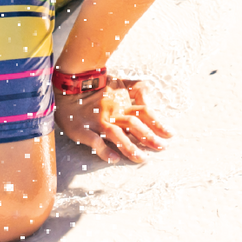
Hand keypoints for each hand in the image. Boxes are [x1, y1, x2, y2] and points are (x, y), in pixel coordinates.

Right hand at [55, 77, 171, 163]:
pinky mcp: (82, 130)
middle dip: (149, 137)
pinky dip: (104, 150)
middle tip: (161, 148)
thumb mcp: (120, 82)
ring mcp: (98, 121)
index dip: (158, 123)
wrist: (71, 84)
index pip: (145, 113)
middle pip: (134, 125)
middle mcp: (113, 112)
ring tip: (141, 158)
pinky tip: (114, 159)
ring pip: (116, 134)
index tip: (170, 134)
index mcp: (123, 103)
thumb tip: (150, 96)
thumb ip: (137, 88)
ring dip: (129, 147)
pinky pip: (94, 141)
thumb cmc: (98, 84)